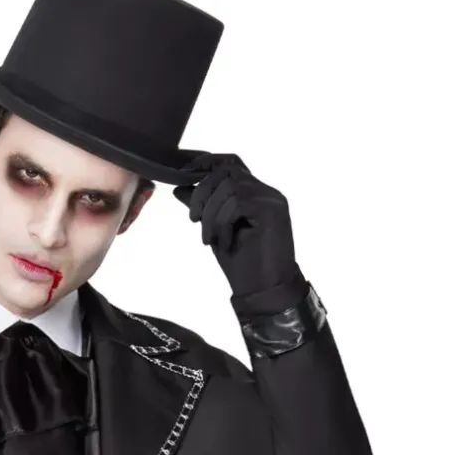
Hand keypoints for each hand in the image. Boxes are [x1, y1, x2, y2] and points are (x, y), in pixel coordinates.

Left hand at [171, 151, 302, 306]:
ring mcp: (271, 198)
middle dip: (203, 192)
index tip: (183, 175)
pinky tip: (224, 243)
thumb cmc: (243, 266)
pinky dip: (223, 222)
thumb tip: (179, 187)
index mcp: (252, 193)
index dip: (205, 163)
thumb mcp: (214, 231)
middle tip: (193, 219)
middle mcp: (264, 191)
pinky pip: (238, 202)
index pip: (229, 162)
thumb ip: (203, 207)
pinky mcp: (274, 210)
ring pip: (231, 186)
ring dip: (211, 214)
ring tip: (209, 239)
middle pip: (227, 170)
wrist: (264, 292)